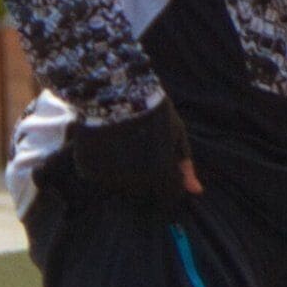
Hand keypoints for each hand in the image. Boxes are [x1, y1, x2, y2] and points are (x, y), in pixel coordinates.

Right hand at [65, 104, 199, 211]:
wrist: (112, 93)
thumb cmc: (152, 111)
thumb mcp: (176, 134)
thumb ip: (185, 165)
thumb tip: (197, 192)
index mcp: (160, 172)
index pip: (169, 194)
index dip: (169, 178)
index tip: (164, 159)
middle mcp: (134, 181)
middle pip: (145, 190)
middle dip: (147, 174)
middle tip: (142, 145)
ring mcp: (109, 177)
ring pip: (122, 185)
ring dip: (125, 171)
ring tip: (125, 142)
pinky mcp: (89, 172)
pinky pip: (101, 177)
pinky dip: (104, 165)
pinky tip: (107, 144)